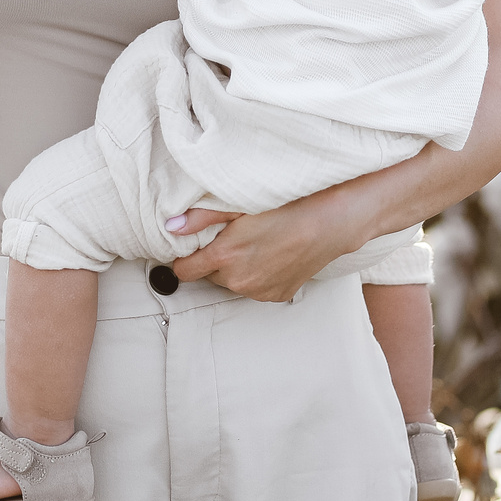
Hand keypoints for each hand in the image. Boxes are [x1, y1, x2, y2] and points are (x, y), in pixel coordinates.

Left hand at [167, 197, 348, 301]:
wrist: (330, 222)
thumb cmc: (285, 206)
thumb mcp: (238, 204)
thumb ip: (201, 218)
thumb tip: (171, 227)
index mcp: (223, 258)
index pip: (183, 271)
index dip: (184, 258)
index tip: (191, 247)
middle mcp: (238, 281)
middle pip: (208, 276)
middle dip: (213, 260)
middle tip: (231, 238)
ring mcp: (258, 292)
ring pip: (232, 283)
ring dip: (235, 269)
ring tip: (254, 245)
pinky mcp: (276, 296)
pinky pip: (255, 289)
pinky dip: (257, 276)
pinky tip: (271, 256)